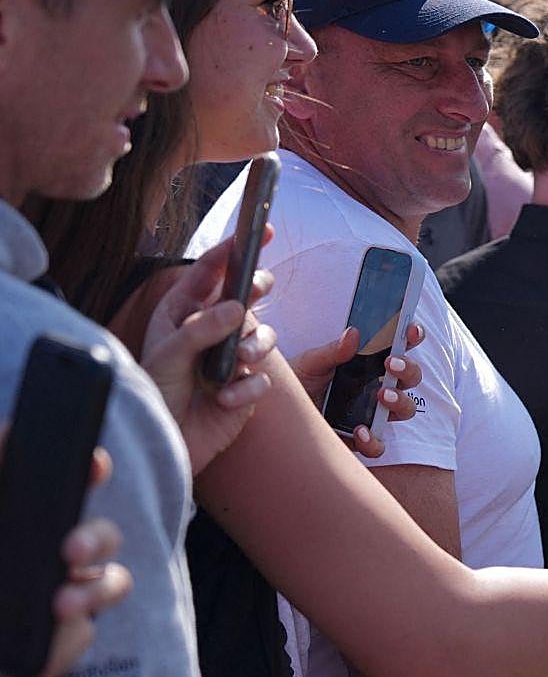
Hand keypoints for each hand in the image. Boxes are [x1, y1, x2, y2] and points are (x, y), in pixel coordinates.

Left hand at [0, 433, 131, 676]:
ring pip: (111, 580)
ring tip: (62, 606)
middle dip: (96, 538)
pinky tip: (43, 634)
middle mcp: (51, 555)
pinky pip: (83, 631)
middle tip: (70, 551)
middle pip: (103, 533)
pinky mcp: (64, 638)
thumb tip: (7, 431)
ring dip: (95, 590)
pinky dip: (65, 633)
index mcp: (25, 521)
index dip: (91, 470)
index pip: (71, 486)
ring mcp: (64, 596)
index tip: (93, 465)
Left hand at [141, 242, 274, 473]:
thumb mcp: (168, 356)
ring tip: (236, 364)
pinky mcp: (247, 386)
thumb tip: (239, 307)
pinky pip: (261, 377)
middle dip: (255, 289)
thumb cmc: (155, 396)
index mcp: (182, 313)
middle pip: (246, 295)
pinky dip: (246, 388)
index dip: (234, 249)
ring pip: (263, 335)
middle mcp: (210, 330)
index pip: (210, 273)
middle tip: (258, 288)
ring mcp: (231, 357)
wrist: (166, 445)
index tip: (258, 231)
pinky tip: (225, 400)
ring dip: (254, 347)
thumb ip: (201, 329)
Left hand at [289, 322, 425, 457]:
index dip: (413, 337)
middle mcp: (378, 387)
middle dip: (408, 369)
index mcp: (370, 364)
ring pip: (405, 409)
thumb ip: (334, 351)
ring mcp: (373, 414)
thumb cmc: (298, 383)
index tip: (411, 331)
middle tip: (391, 364)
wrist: (277, 416)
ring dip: (400, 401)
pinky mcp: (361, 440)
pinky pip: (379, 445)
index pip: (401, 347)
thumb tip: (353, 333)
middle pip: (411, 378)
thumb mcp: (312, 363)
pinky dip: (374, 440)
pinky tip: (360, 432)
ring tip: (382, 395)